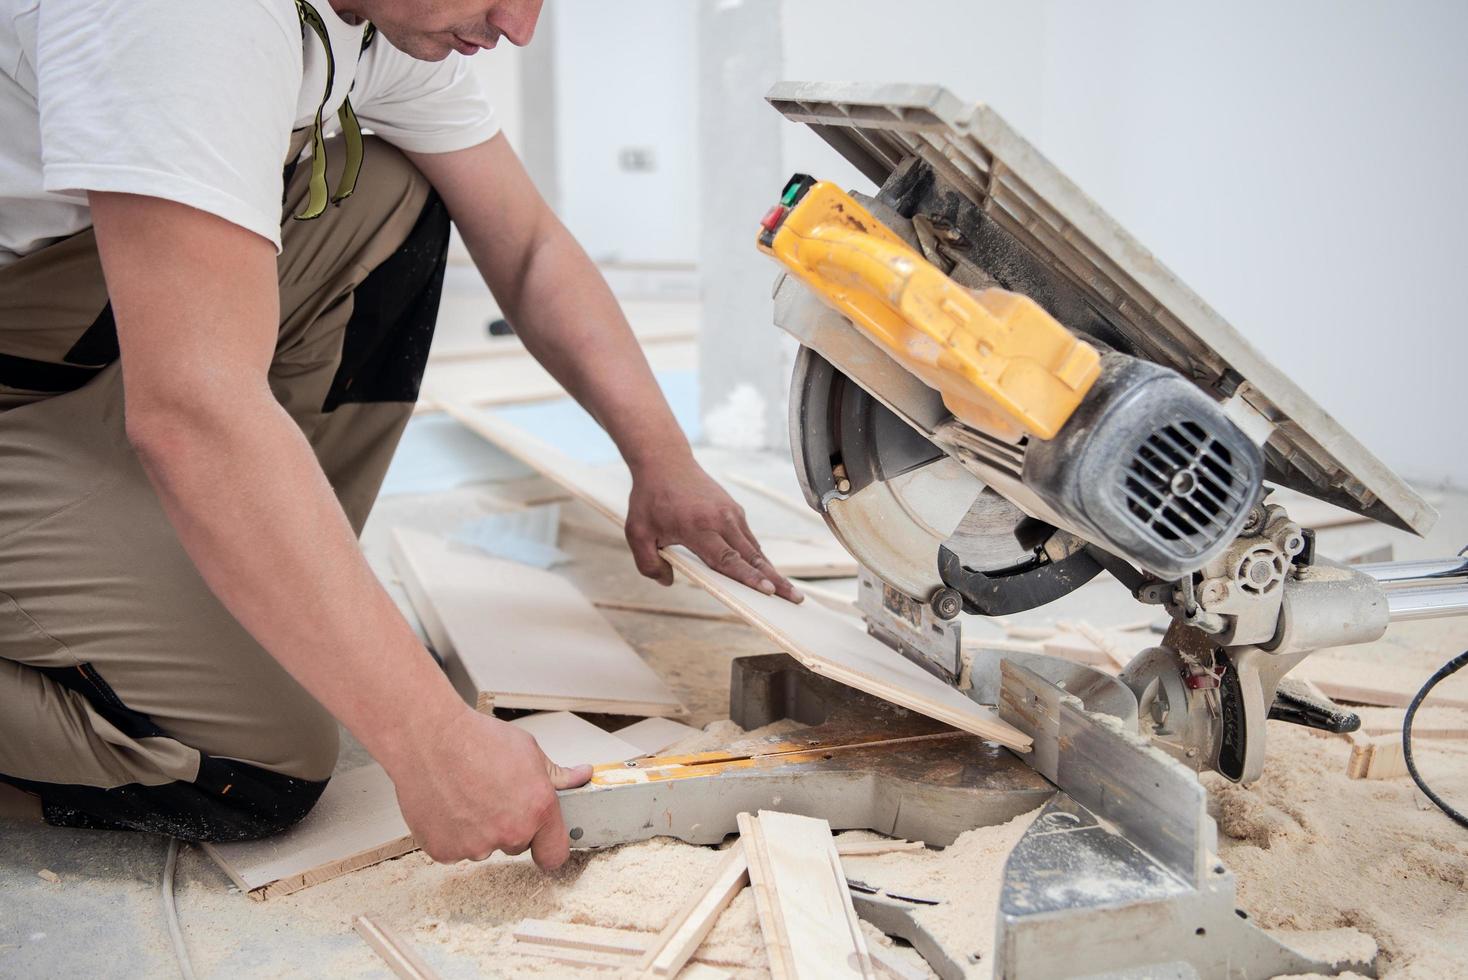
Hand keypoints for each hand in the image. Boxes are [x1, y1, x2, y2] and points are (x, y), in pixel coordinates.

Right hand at [388, 708, 591, 867]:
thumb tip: (580, 777)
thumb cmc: (474, 739)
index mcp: (537, 809)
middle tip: (493, 794)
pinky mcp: (444, 851)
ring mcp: (475, 845)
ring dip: (478, 830)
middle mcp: (509, 832)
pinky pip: (454, 849)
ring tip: (466, 794)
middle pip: (516, 843)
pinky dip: (451, 833)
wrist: (427, 737)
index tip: (544, 841)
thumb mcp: (528, 749)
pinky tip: (448, 804)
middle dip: (509, 824)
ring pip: (484, 846)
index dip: (550, 846)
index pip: (556, 853)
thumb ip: (556, 774)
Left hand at [624, 453, 802, 602]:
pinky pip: (748, 539)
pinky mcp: (733, 510)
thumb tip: (667, 582)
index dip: (748, 577)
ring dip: (771, 570)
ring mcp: (730, 513)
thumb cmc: (650, 498)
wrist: (665, 461)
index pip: (727, 558)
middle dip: (774, 579)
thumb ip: (648, 563)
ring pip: (754, 548)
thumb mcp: (636, 532)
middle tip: (795, 598)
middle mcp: (720, 519)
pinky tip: (766, 572)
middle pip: (752, 556)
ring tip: (788, 591)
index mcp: (697, 527)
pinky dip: (759, 557)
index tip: (769, 590)